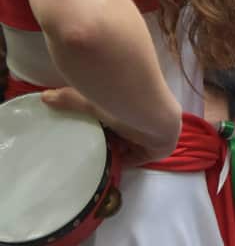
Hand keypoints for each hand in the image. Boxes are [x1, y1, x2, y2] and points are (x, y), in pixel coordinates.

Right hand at [41, 87, 180, 165]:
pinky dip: (131, 161)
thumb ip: (70, 99)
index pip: (123, 119)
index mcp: (137, 102)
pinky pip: (145, 157)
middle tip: (95, 150)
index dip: (109, 129)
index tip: (94, 137)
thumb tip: (44, 96)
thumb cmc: (120, 99)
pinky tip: (115, 164)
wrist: (148, 108)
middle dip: (114, 142)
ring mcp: (160, 130)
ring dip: (122, 152)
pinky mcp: (164, 146)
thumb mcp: (92, 101)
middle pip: (129, 134)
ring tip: (103, 158)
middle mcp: (150, 115)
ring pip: (137, 145)